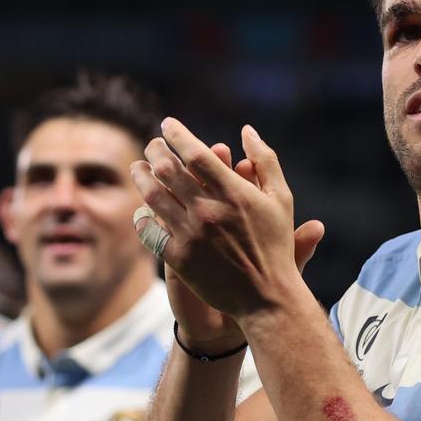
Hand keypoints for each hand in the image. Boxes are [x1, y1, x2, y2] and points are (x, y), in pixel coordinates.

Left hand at [130, 118, 323, 332]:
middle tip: (152, 145)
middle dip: (155, 150)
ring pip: (153, 196)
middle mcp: (209, 210)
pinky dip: (142, 216)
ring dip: (141, 177)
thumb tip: (247, 130)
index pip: (196, 153)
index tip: (168, 124)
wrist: (266, 296)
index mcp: (234, 193)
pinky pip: (149, 231)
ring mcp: (191, 235)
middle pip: (168, 169)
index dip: (177, 134)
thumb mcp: (281, 199)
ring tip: (139, 168)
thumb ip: (266, 161)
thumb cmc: (276, 244)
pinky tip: (142, 209)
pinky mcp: (179, 258)